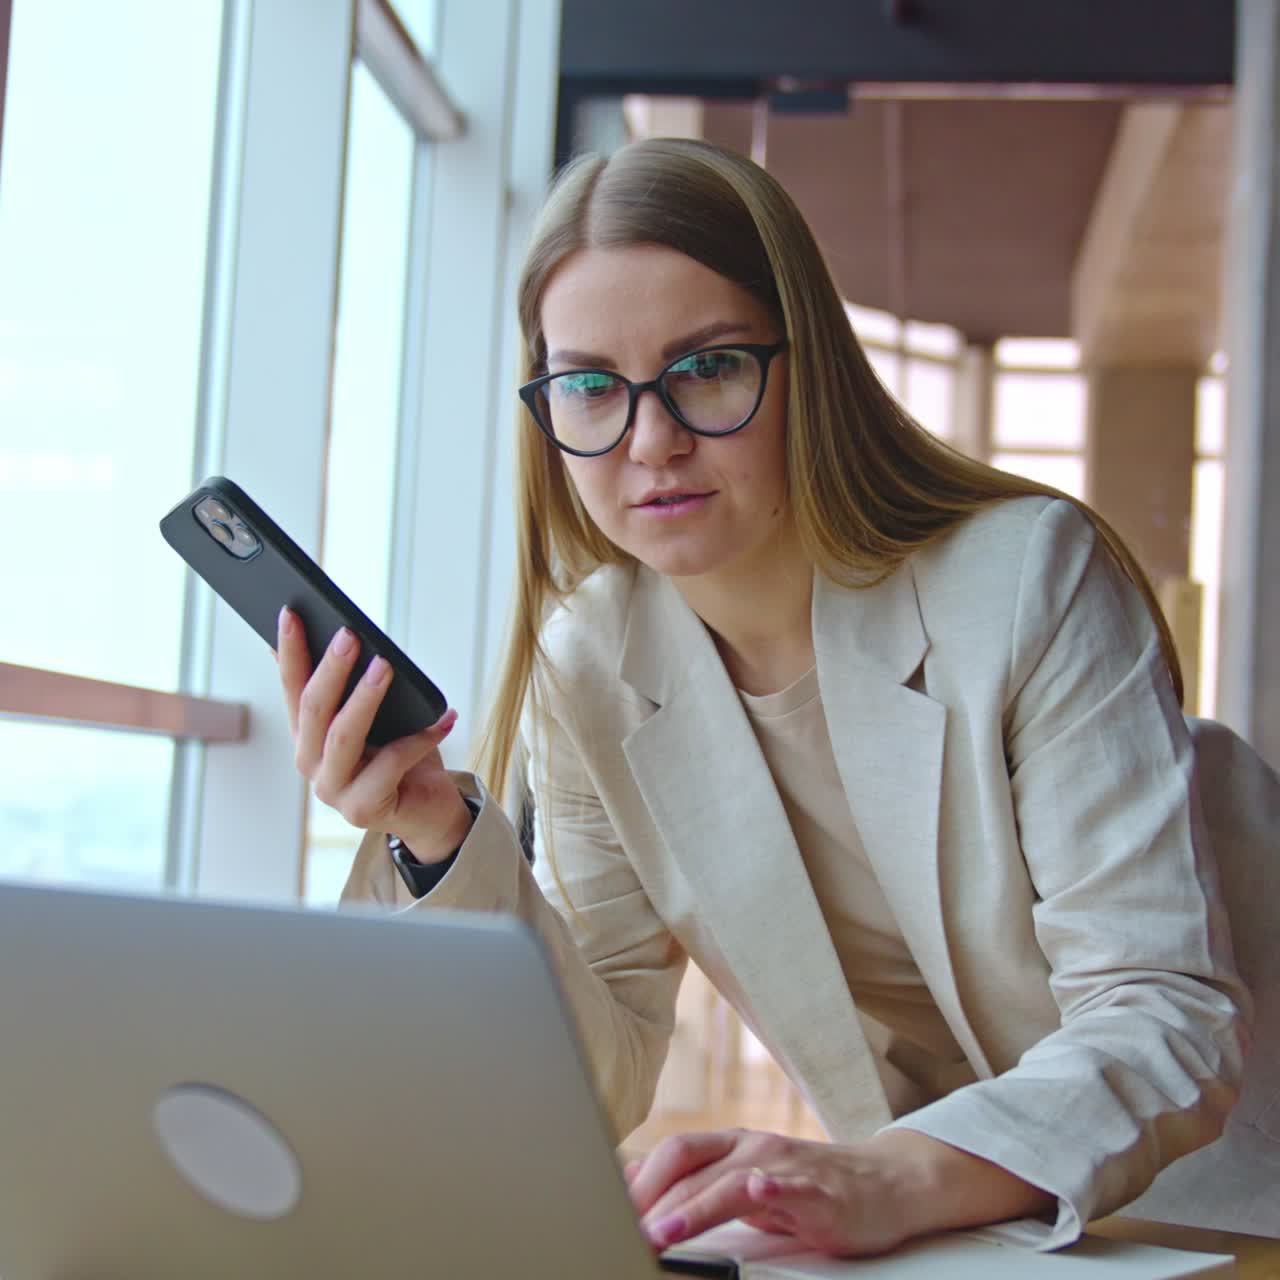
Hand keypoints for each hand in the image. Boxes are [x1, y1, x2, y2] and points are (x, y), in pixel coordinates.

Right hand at [276, 607, 472, 861]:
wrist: (428, 809)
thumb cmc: (401, 754)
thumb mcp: (378, 715)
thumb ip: (357, 687)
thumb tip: (349, 636)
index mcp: (307, 734)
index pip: (292, 685)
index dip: (289, 650)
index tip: (291, 612)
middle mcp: (310, 761)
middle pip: (313, 708)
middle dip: (331, 668)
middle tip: (349, 635)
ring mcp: (332, 789)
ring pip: (343, 735)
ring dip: (365, 697)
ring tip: (386, 665)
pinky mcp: (363, 808)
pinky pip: (392, 763)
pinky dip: (421, 738)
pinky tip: (445, 719)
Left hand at [626, 1129, 924, 1257]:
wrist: (889, 1183)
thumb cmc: (813, 1188)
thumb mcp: (749, 1185)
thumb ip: (700, 1185)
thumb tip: (638, 1185)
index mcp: (732, 1147)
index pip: (674, 1153)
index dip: (638, 1180)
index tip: (604, 1208)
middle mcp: (753, 1147)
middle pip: (690, 1162)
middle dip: (651, 1197)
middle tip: (621, 1230)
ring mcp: (786, 1165)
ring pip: (729, 1180)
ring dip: (692, 1207)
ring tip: (663, 1233)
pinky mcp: (821, 1191)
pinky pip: (792, 1186)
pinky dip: (771, 1188)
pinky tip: (756, 1192)